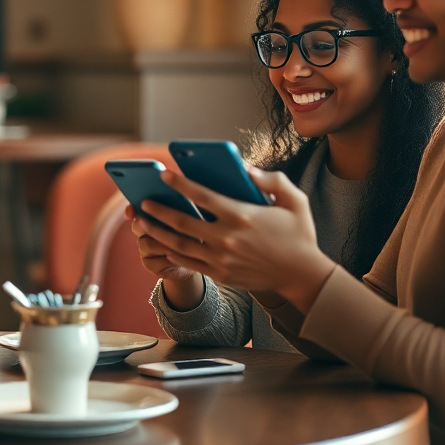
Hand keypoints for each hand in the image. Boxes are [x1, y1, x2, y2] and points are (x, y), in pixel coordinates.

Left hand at [131, 167, 335, 312]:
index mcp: (242, 216)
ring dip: (158, 233)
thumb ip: (272, 180)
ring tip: (142, 223)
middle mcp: (228, 238)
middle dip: (159, 211)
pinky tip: (162, 245)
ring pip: (180, 245)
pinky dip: (173, 254)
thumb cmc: (299, 234)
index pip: (203, 197)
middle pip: (183, 223)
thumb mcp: (295, 201)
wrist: (302, 275)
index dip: (181, 184)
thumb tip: (246, 169)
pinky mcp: (221, 275)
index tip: (164, 174)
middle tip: (142, 202)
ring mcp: (222, 259)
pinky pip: (190, 264)